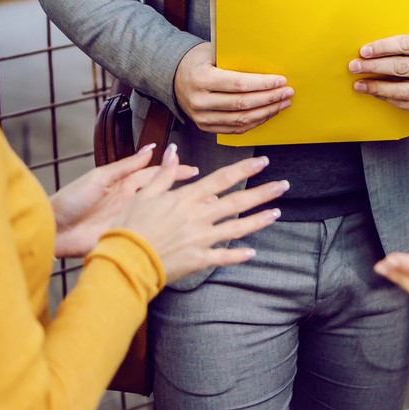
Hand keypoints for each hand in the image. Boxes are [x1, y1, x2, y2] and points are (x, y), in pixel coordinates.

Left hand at [51, 142, 198, 258]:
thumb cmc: (71, 200)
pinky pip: (148, 233)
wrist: (54, 229)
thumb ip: (126, 166)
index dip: (174, 171)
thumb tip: (150, 149)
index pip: (155, 175)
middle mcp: (131, 202)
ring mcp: (130, 220)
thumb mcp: (100, 177)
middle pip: (162, 195)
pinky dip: (164, 233)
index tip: (194, 170)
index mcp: (125, 185)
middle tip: (206, 192)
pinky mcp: (126, 236)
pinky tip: (179, 234)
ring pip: (159, 215)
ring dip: (177, 213)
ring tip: (199, 213)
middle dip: (182, 193)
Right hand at [107, 149, 288, 283]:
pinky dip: (238, 256)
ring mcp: (201, 239)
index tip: (264, 162)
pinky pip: (223, 257)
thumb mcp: (143, 194)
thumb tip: (172, 149)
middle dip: (262, 192)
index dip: (244, 170)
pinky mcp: (198, 260)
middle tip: (283, 185)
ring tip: (276, 213)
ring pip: (237, 228)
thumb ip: (163, 173)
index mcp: (186, 198)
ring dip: (258, 220)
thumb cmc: (129, 225)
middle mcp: (198, 217)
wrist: (124, 259)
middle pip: (237, 202)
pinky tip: (252, 253)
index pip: (221, 179)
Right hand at [175, 42, 291, 134]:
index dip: (263, 84)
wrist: (173, 77)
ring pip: (241, 120)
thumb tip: (268, 63)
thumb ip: (234, 59)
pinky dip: (255, 122)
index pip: (239, 84)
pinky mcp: (205, 127)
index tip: (281, 80)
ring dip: (266, 112)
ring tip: (283, 103)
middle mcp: (199, 101)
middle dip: (269, 98)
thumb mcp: (212, 52)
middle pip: (243, 104)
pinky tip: (268, 113)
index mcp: (201, 79)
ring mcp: (201, 117)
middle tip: (287, 92)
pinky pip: (235, 128)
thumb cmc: (198, 61)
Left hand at [349, 34, 408, 115]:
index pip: (405, 45)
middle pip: (402, 67)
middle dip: (374, 67)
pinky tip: (375, 94)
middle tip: (354, 67)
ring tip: (359, 85)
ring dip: (377, 88)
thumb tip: (368, 52)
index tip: (363, 51)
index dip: (382, 47)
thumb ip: (402, 47)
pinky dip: (388, 99)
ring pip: (403, 90)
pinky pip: (407, 105)